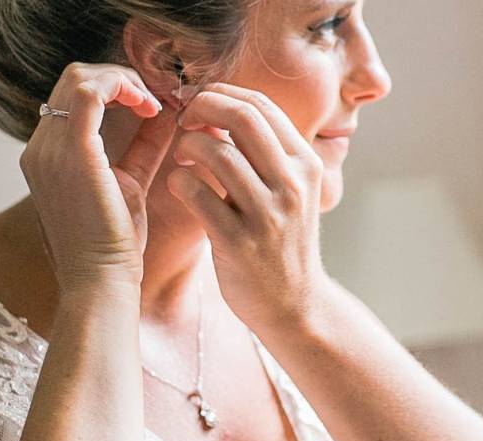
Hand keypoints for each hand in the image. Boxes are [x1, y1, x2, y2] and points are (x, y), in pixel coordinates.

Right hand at [20, 62, 177, 292]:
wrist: (101, 283)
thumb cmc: (114, 248)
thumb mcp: (129, 185)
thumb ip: (141, 147)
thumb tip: (164, 114)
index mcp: (45, 158)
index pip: (71, 98)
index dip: (113, 88)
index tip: (150, 102)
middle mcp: (39, 149)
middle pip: (72, 80)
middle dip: (119, 78)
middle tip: (157, 96)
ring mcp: (49, 149)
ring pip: (80, 78)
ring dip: (124, 80)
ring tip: (155, 101)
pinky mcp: (72, 153)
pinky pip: (91, 92)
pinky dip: (124, 88)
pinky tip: (151, 107)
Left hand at [167, 82, 329, 328]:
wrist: (294, 305)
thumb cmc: (283, 242)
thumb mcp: (292, 191)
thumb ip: (267, 153)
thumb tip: (225, 109)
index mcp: (305, 164)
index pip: (261, 104)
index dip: (222, 94)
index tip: (201, 103)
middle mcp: (291, 184)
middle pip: (242, 117)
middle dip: (203, 107)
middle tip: (184, 119)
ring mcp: (266, 214)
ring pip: (217, 152)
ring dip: (188, 145)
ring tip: (181, 157)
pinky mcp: (238, 242)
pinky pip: (197, 194)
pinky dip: (179, 181)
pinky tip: (177, 185)